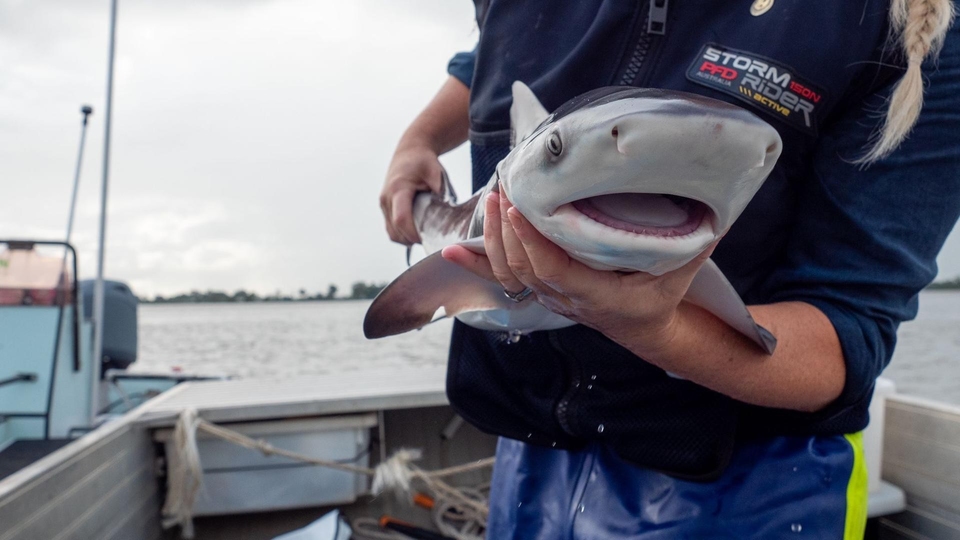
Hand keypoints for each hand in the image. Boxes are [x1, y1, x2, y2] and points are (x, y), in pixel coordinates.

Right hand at [379, 143, 445, 244]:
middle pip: (396, 231)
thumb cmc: (422, 161)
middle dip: (413, 239)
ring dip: (407, 239)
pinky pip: (391, 230)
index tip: (430, 239)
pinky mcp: (385, 209)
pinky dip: (402, 234)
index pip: (401, 220)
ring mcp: (383, 205)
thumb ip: (440, 190)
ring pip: (392, 234)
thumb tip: (445, 213)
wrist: (409, 152)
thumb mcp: (435, 171)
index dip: (414, 234)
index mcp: (398, 189)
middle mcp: (386, 199)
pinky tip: (416, 231)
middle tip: (433, 238)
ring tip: (425, 234)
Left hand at [442, 189, 717, 355]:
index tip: (518, 207)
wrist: (643, 328)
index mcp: (597, 295)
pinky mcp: (539, 288)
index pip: (554, 269)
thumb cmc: (661, 297)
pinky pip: (500, 278)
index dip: (532, 241)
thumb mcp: (682, 272)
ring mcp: (548, 296)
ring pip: (508, 273)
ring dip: (492, 240)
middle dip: (508, 230)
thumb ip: (695, 242)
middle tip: (503, 189)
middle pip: (523, 268)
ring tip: (491, 199)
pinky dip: (473, 265)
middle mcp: (565, 298)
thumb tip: (714, 204)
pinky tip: (449, 251)